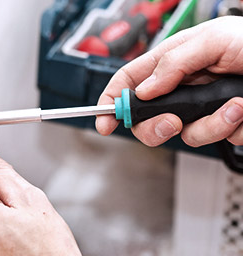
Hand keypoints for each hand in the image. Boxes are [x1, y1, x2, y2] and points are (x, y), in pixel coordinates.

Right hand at [96, 16, 242, 146]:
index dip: (111, 102)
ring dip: (209, 125)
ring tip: (234, 106)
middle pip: (146, 119)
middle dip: (155, 127)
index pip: (129, 83)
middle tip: (171, 121)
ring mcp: (200, 109)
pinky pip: (216, 137)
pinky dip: (232, 127)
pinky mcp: (222, 123)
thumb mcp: (213, 39)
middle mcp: (181, 88)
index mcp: (170, 63)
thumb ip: (174, 63)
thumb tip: (146, 89)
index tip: (104, 122)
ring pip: (184, 134)